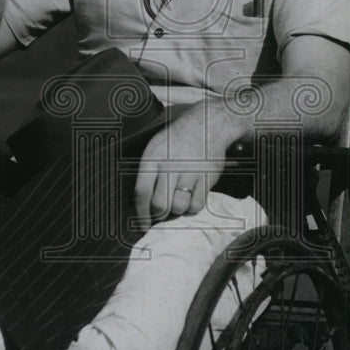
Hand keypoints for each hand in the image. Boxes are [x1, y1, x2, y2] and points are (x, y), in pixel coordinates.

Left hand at [134, 101, 233, 229]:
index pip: (142, 192)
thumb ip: (148, 172)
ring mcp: (190, 171)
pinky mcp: (207, 177)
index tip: (143, 224)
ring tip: (178, 200)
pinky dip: (192, 207)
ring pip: (178, 207)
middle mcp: (170, 165)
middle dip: (159, 216)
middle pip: (160, 205)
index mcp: (153, 158)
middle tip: (162, 215)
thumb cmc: (178, 139)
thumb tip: (143, 204)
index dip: (141, 213)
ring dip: (177, 210)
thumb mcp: (156, 147)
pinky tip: (191, 197)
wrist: (208, 124)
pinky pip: (196, 205)